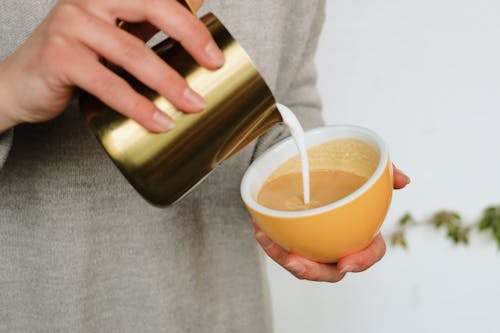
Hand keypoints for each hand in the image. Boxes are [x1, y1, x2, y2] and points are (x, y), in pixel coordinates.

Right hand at [0, 0, 223, 132]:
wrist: (20, 84)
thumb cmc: (73, 60)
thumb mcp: (111, 35)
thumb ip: (145, 23)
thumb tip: (194, 9)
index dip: (190, 22)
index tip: (215, 53)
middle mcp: (87, 1)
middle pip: (151, 8)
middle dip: (190, 38)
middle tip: (213, 67)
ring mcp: (70, 25)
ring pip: (133, 53)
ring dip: (169, 83)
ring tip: (192, 105)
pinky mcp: (60, 57)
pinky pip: (108, 84)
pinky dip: (137, 105)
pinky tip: (158, 121)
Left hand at [254, 165, 410, 281]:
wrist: (317, 165)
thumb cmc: (345, 174)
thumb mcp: (364, 169)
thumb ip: (383, 174)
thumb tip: (404, 180)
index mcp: (363, 233)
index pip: (369, 253)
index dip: (360, 262)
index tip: (345, 263)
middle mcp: (340, 244)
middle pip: (330, 270)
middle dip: (313, 271)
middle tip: (296, 261)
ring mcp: (317, 245)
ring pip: (303, 264)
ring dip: (284, 258)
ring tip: (267, 241)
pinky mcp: (296, 240)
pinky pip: (284, 249)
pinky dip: (272, 243)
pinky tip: (261, 230)